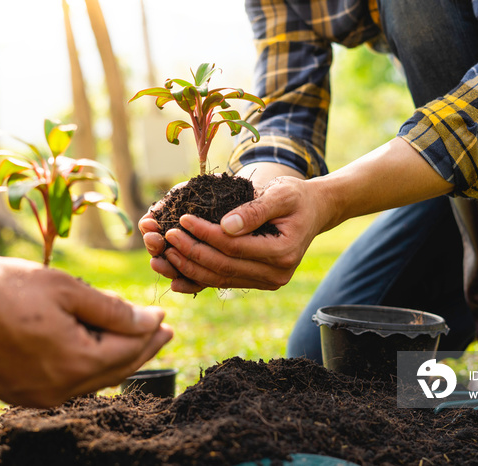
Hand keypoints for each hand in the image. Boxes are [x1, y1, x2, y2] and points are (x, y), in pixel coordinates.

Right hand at [0, 244, 172, 407]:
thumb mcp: (66, 290)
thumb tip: (149, 321)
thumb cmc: (2, 290)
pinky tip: (91, 354)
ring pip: (90, 381)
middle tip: (163, 334)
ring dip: (116, 360)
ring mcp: (33, 396)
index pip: (129, 350)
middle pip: (114, 370)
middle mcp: (57, 390)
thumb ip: (112, 311)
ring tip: (135, 344)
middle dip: (142, 350)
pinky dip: (86, 368)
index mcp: (75, 364)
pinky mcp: (13, 392)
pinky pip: (64, 384)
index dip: (150, 331)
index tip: (165, 316)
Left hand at [156, 176, 329, 292]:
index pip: (234, 246)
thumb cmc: (296, 197)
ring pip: (220, 279)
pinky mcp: (257, 281)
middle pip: (223, 266)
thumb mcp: (281, 194)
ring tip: (163, 254)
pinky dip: (198, 279)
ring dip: (189, 268)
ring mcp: (267, 281)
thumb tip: (225, 225)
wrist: (314, 211)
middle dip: (191, 252)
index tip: (182, 219)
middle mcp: (276, 274)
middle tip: (165, 237)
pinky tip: (175, 277)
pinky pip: (223, 282)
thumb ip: (255, 210)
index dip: (205, 234)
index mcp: (283, 252)